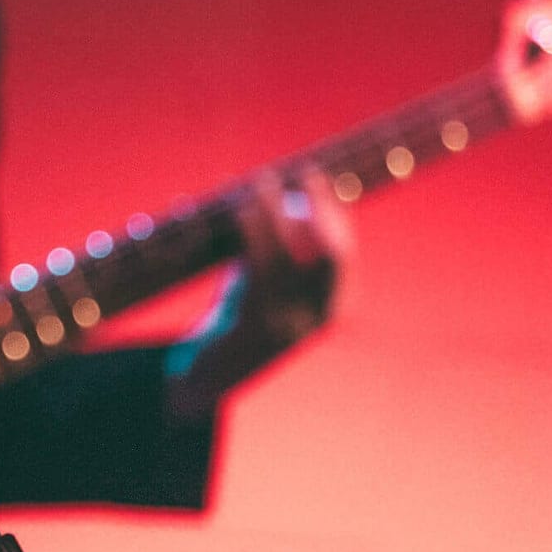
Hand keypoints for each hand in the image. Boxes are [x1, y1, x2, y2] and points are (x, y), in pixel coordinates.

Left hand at [165, 169, 351, 418]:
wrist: (207, 377)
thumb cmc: (236, 321)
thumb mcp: (265, 284)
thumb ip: (278, 250)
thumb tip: (281, 196)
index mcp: (332, 308)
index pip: (345, 253)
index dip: (337, 213)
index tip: (323, 178)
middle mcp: (320, 317)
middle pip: (335, 254)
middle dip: (324, 210)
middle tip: (307, 173)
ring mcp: (292, 323)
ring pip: (294, 257)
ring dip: (278, 214)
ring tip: (264, 181)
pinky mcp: (258, 325)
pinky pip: (260, 271)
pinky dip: (254, 234)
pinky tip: (244, 210)